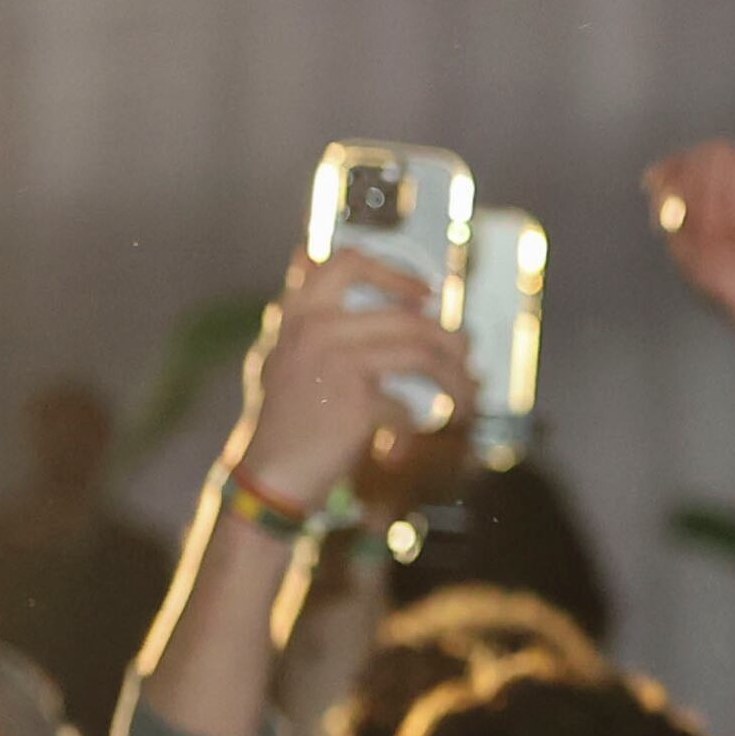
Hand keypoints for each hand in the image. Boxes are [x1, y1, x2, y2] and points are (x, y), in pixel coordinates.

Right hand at [231, 253, 475, 514]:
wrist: (268, 473)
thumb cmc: (285, 417)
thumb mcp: (283, 352)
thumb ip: (309, 315)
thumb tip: (333, 268)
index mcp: (297, 313)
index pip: (347, 262)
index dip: (395, 275)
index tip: (427, 295)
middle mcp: (314, 329)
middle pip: (410, 319)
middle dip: (451, 343)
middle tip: (466, 363)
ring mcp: (334, 363)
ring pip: (423, 355)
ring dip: (456, 382)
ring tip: (465, 404)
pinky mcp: (355, 402)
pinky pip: (408, 409)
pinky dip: (411, 431)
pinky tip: (397, 450)